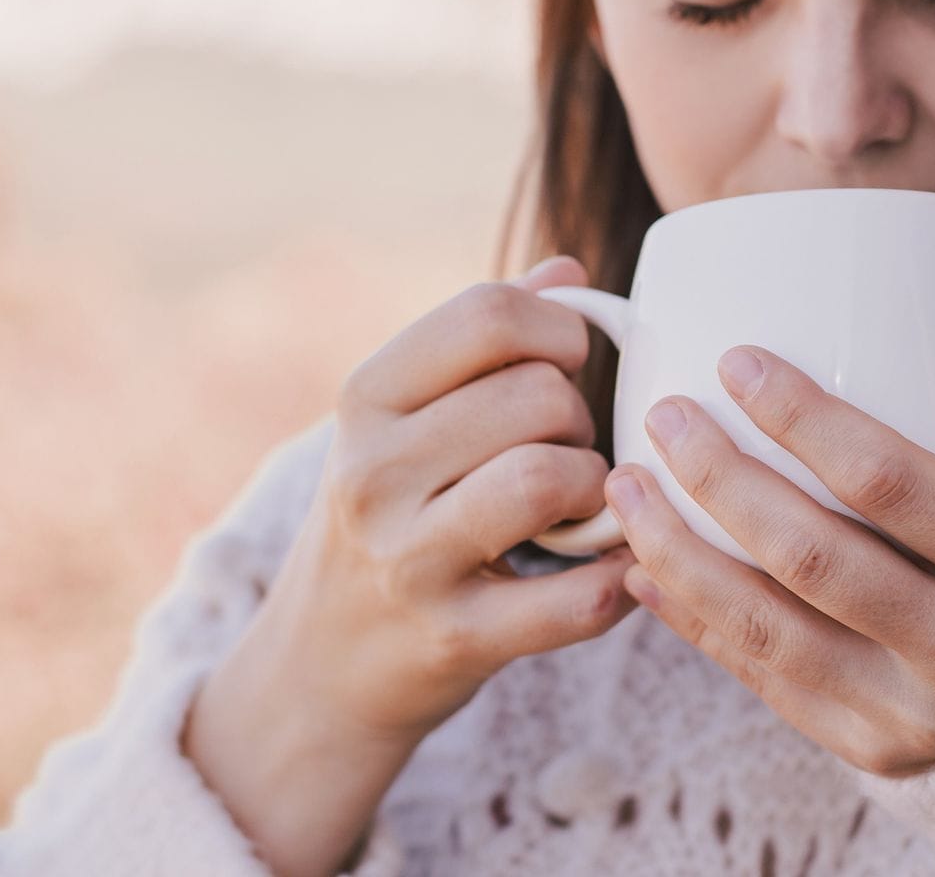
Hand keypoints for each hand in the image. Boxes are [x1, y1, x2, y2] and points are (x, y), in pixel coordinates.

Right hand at [189, 255, 639, 876]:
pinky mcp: (456, 638)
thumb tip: (569, 269)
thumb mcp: (404, 420)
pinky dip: (613, 579)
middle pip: (538, 393)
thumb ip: (483, 341)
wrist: (320, 666)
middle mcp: (373, 471)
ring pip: (551, 478)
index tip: (568, 362)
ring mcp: (409, 559)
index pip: (489, 313)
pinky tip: (605, 570)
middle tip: (567, 449)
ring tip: (578, 504)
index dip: (560, 327)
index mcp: (367, 398)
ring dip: (595, 489)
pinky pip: (576, 598)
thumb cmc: (388, 516)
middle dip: (580, 417)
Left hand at [603, 346, 934, 776]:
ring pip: (767, 628)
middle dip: (718, 478)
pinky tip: (644, 566)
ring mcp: (918, 716)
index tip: (737, 360)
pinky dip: (693, 620)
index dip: (802, 418)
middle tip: (665, 417)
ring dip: (679, 551)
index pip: (891, 483)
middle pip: (811, 556)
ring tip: (626, 485)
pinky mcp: (871, 749)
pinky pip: (762, 679)